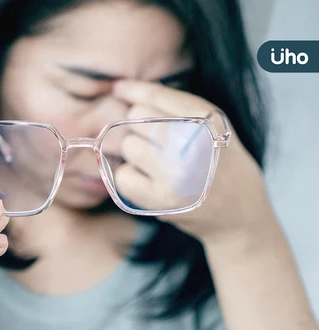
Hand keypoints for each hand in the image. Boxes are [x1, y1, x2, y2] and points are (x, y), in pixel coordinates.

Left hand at [111, 80, 274, 242]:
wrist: (239, 213)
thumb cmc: (218, 163)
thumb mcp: (212, 125)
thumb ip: (174, 106)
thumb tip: (121, 89)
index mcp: (209, 119)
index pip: (156, 96)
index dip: (133, 90)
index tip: (118, 88)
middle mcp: (193, 143)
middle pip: (137, 117)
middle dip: (142, 128)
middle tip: (160, 146)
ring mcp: (175, 173)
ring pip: (128, 145)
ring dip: (136, 154)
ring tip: (159, 166)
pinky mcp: (161, 199)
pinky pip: (123, 176)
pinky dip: (131, 179)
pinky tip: (151, 183)